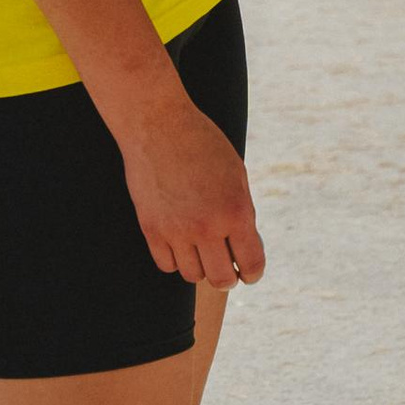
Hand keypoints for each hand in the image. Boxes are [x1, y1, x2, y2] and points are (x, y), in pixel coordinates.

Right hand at [119, 84, 264, 288]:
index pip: (252, 264)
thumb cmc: (203, 144)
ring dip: (201, 267)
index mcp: (236, 211)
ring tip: (202, 249)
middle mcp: (207, 226)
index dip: (253, 273)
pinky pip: (166, 264)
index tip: (249, 273)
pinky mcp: (151, 228)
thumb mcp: (236, 174)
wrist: (159, 125)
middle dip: (228, 277)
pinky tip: (180, 244)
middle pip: (221, 279)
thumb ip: (242, 212)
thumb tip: (244, 246)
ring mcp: (176, 230)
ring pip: (192, 275)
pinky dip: (176, 260)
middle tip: (227, 267)